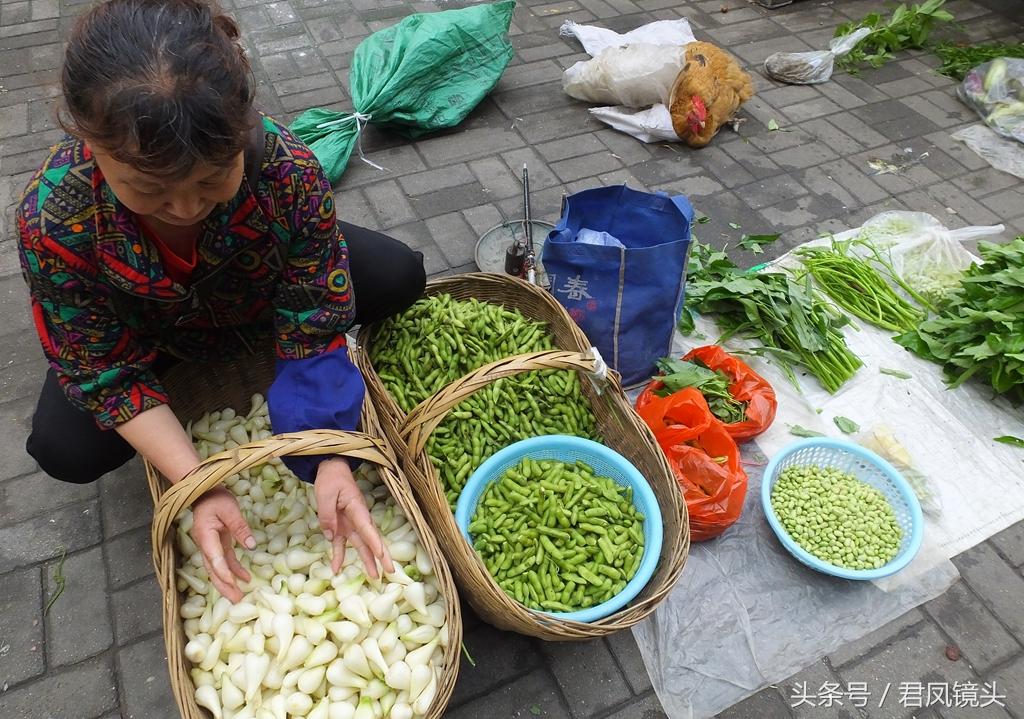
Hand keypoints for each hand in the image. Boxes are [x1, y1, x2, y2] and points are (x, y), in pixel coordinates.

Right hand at [191, 486, 254, 602]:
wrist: (204, 492)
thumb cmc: (216, 498)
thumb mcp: (230, 509)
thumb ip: (240, 527)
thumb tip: (252, 546)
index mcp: (205, 536)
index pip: (214, 558)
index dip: (224, 572)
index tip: (234, 584)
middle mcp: (205, 545)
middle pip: (213, 570)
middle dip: (224, 587)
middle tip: (236, 601)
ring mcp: (210, 546)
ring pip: (218, 570)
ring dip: (228, 583)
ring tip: (240, 597)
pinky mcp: (217, 545)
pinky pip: (225, 562)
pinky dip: (234, 571)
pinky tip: (245, 579)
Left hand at [315, 458, 393, 577]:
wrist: (331, 471)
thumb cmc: (331, 479)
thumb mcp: (325, 494)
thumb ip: (327, 514)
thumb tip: (329, 535)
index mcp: (357, 508)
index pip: (367, 527)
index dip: (373, 541)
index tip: (380, 554)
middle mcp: (358, 518)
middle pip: (371, 539)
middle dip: (381, 555)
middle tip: (390, 571)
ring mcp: (351, 524)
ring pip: (362, 545)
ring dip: (368, 560)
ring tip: (375, 577)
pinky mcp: (342, 527)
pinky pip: (342, 544)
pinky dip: (339, 557)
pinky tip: (336, 569)